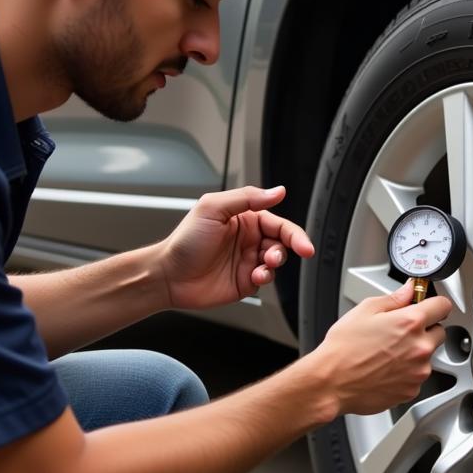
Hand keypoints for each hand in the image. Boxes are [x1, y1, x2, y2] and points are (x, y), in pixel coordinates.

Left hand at [157, 185, 313, 309]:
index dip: (294, 234)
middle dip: (287, 249)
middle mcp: (249, 239)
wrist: (169, 276)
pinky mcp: (245, 281)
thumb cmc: (185, 241)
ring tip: (263, 266)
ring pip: (278, 260)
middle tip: (276, 256)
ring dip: (275, 263)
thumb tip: (277, 191)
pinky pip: (267, 278)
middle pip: (283, 242)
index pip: (278, 223)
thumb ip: (247, 198)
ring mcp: (248, 260)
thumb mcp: (213, 208)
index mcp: (245, 219)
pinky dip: (266, 277)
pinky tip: (255, 277)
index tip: (304, 245)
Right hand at [313, 282, 451, 415]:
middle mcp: (420, 347)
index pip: (443, 306)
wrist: (331, 382)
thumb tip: (408, 291)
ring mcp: (418, 371)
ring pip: (428, 356)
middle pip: (439, 332)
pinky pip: (417, 377)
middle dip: (424, 330)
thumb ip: (394, 298)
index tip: (429, 306)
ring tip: (387, 353)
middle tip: (400, 332)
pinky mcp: (412, 390)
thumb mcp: (365, 310)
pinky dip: (407, 373)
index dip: (434, 304)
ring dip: (415, 353)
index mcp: (410, 322)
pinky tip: (386, 369)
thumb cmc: (343, 349)